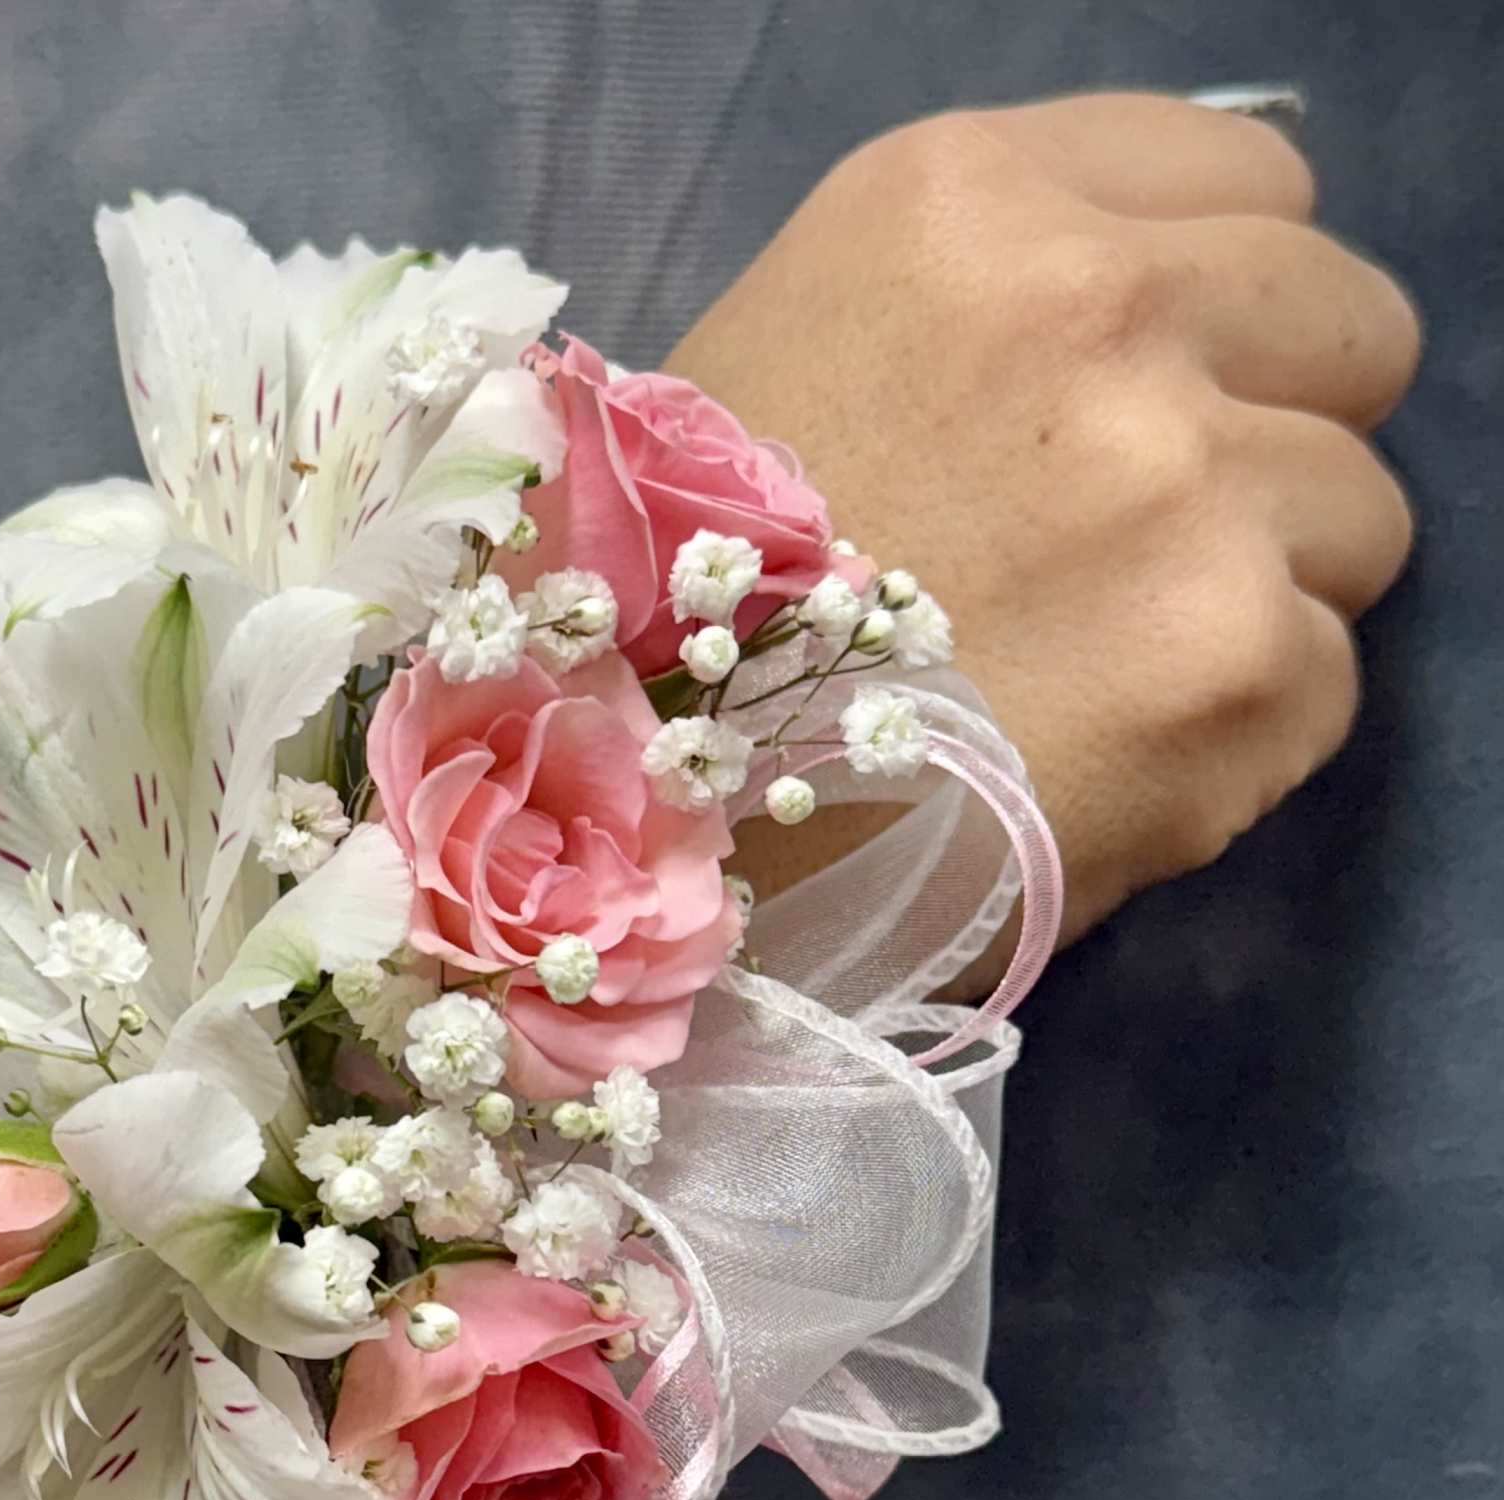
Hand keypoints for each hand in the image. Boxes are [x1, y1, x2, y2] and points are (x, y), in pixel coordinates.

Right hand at [666, 92, 1420, 942]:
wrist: (633, 825)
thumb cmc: (681, 601)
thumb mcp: (798, 354)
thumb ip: (992, 305)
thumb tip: (1160, 333)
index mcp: (967, 202)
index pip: (1253, 181)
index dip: (1215, 302)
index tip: (1158, 391)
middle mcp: (1096, 308)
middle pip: (1350, 326)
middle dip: (1272, 430)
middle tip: (1141, 546)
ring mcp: (1181, 488)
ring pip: (1359, 517)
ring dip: (1256, 594)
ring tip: (1092, 678)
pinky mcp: (1234, 665)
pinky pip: (1324, 677)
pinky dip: (1232, 734)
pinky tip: (1092, 767)